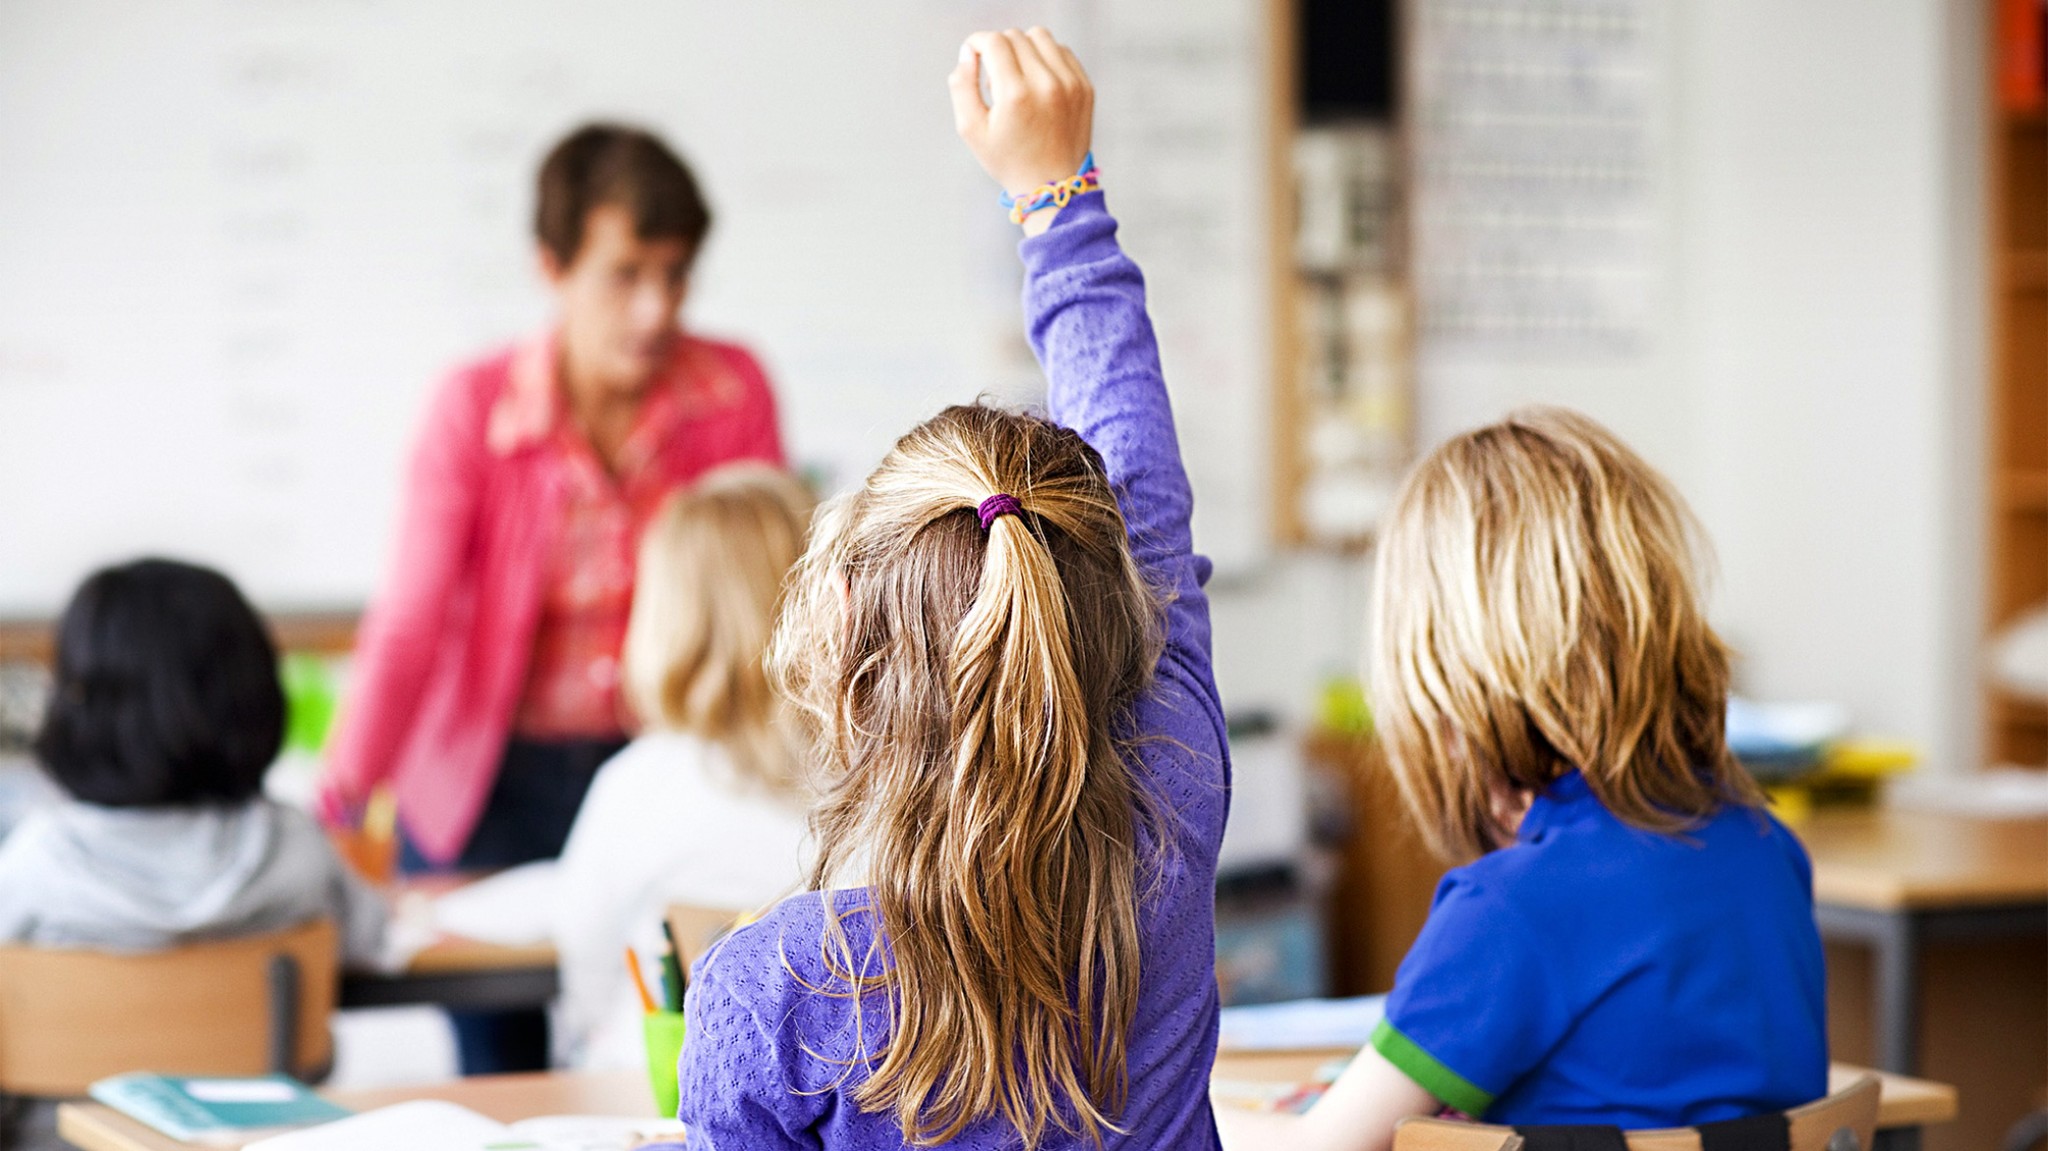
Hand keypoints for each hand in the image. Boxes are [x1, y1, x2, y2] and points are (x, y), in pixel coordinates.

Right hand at [948, 28, 1094, 201]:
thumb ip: (961, 86)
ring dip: (1022, 47)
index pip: (993, 42)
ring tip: (1016, 75)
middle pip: (1015, 36)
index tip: (973, 56)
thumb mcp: (971, 130)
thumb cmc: (1007, 160)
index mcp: (1016, 95)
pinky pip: (1061, 50)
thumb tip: (968, 52)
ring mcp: (1070, 83)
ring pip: (1039, 36)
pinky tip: (1037, 81)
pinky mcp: (1085, 86)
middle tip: (993, 77)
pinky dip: (1045, 57)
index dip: (976, 43)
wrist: (1052, 185)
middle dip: (997, 48)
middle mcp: (1046, 84)